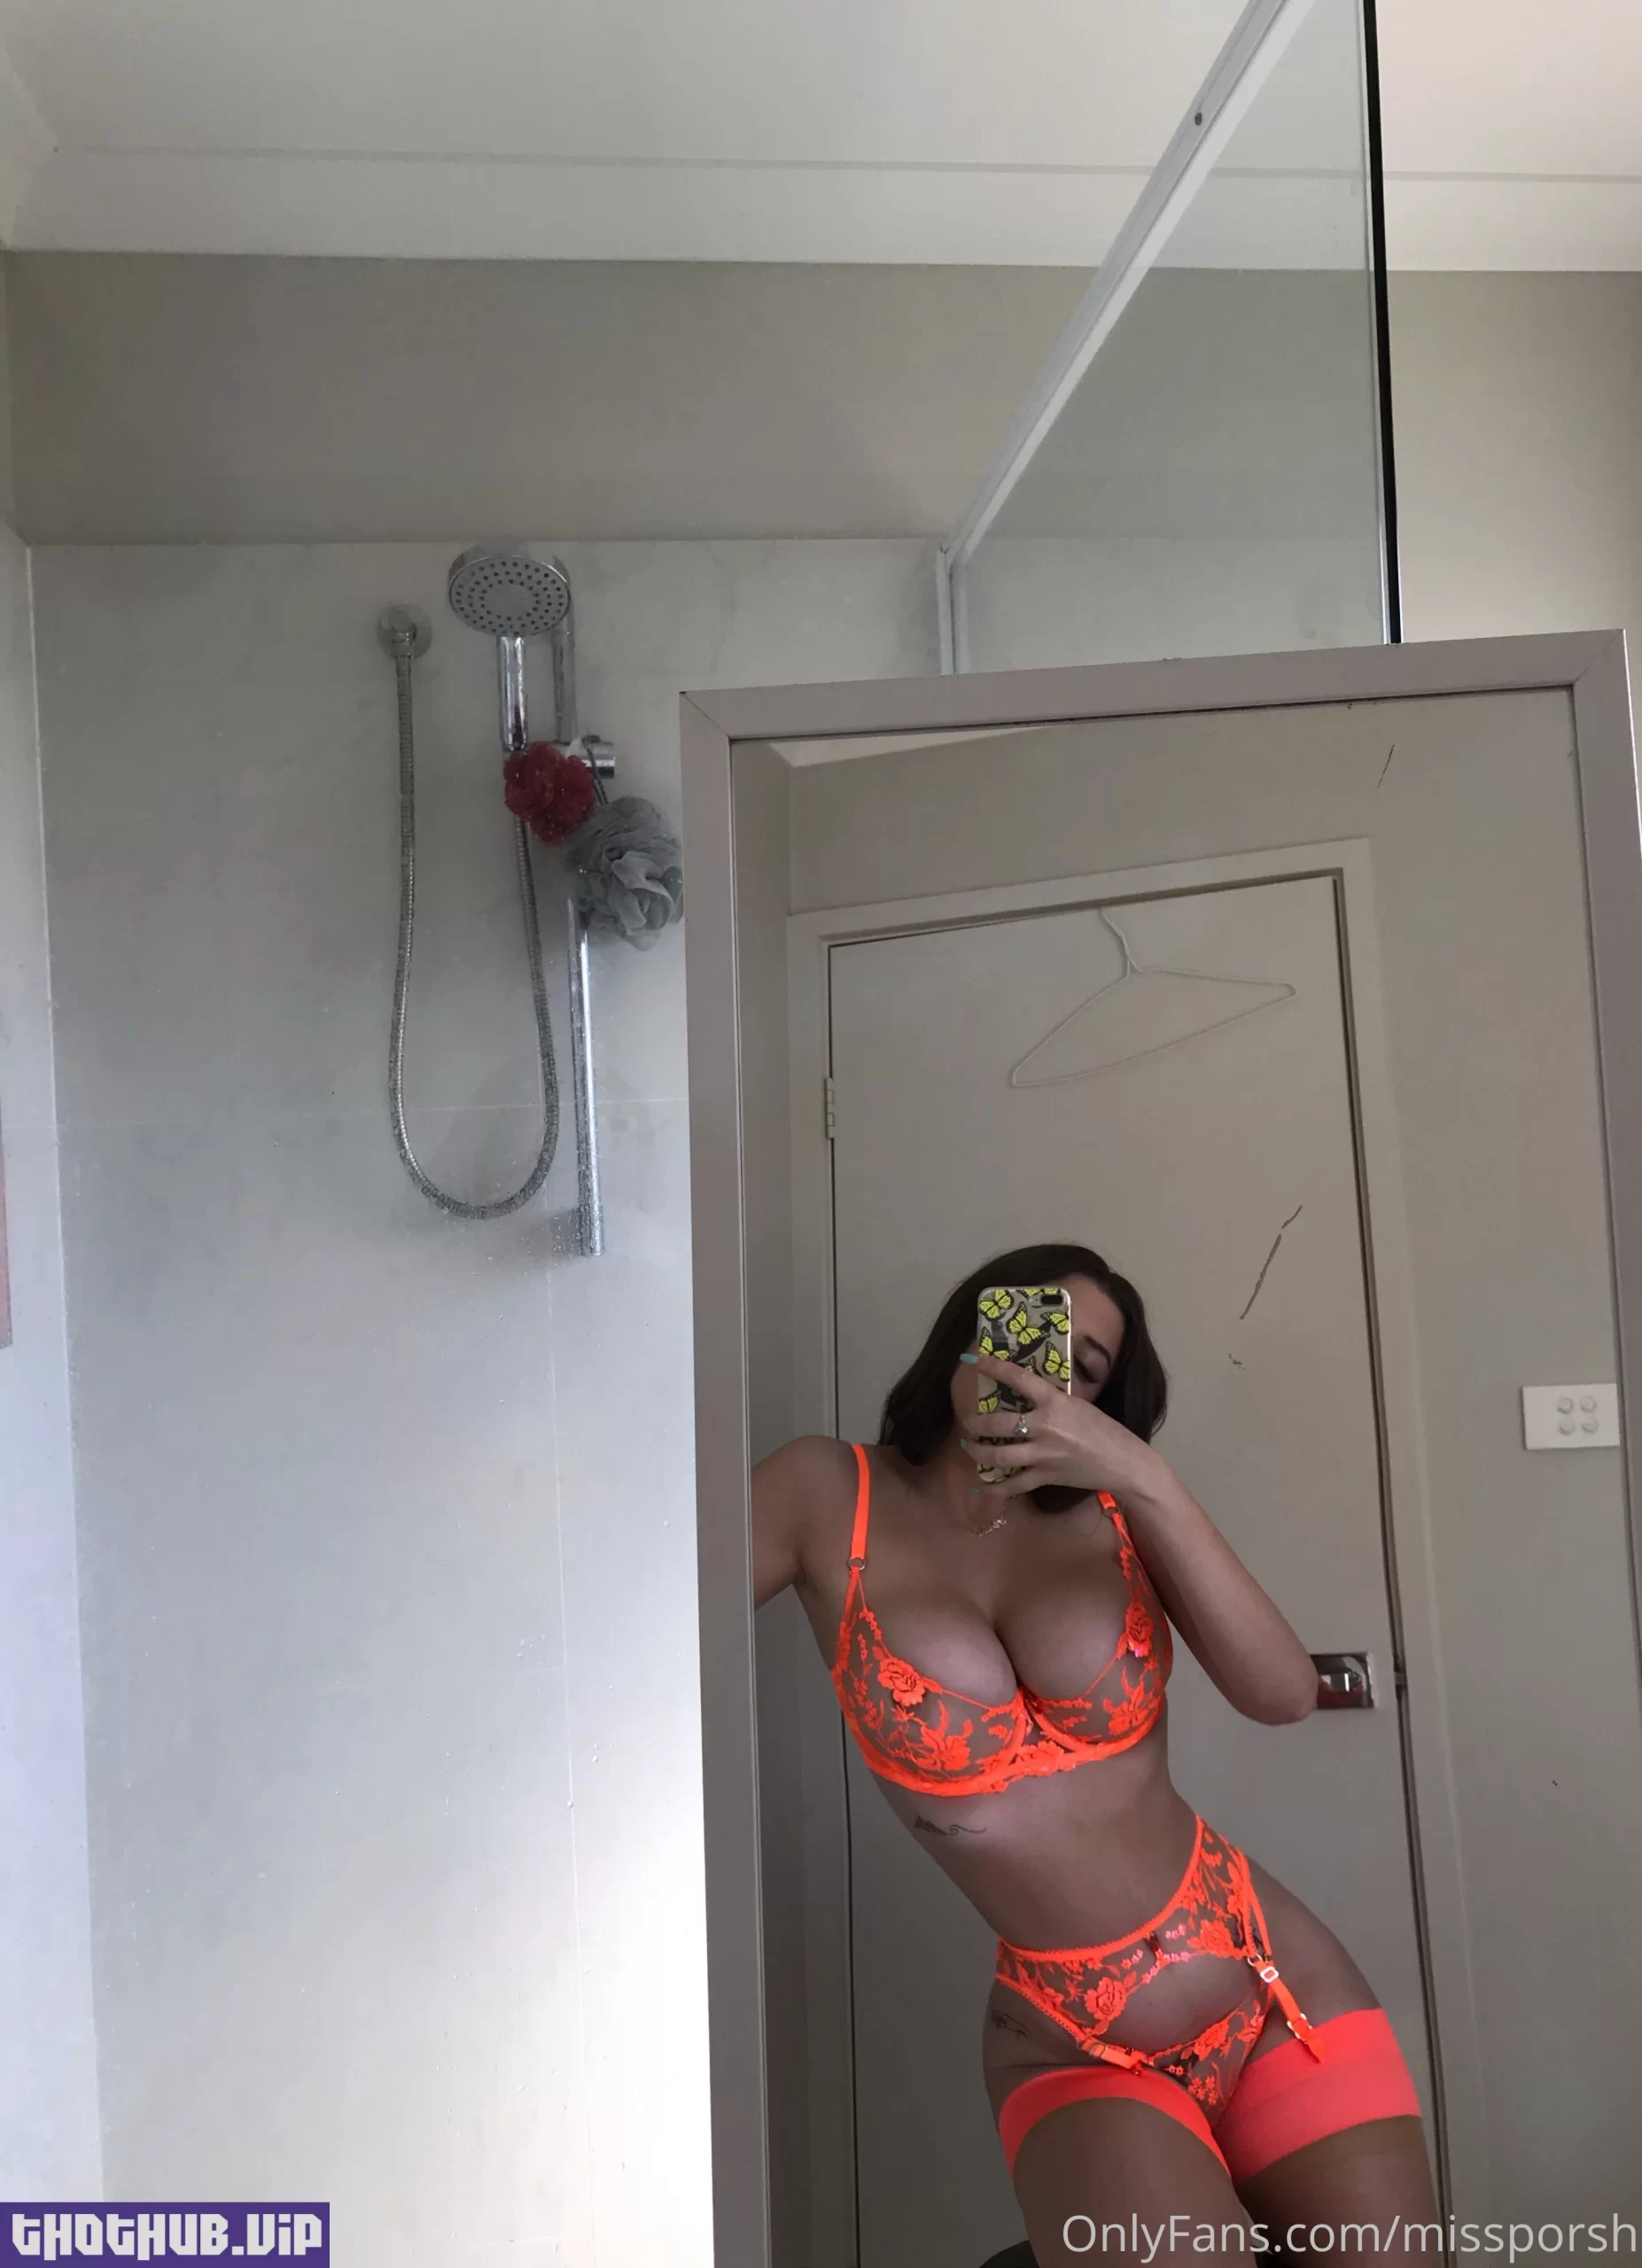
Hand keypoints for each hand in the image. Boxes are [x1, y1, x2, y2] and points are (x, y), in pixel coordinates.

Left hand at [961, 1352, 1157, 1499]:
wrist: (1123, 1462)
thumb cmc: (1104, 1430)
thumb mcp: (1078, 1405)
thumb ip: (1051, 1401)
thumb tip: (1026, 1395)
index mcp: (1055, 1402)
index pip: (1018, 1379)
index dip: (993, 1368)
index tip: (974, 1360)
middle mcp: (1045, 1427)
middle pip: (999, 1425)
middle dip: (975, 1424)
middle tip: (967, 1422)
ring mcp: (1044, 1455)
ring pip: (1000, 1456)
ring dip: (978, 1452)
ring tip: (969, 1446)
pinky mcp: (1046, 1477)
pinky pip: (1014, 1485)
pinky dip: (997, 1487)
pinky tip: (984, 1485)